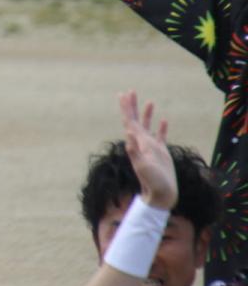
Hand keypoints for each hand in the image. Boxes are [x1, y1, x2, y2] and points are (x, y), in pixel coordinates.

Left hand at [119, 91, 175, 210]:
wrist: (161, 195)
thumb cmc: (152, 182)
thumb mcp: (142, 166)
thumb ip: (135, 152)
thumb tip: (128, 135)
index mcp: (137, 143)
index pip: (129, 121)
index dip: (126, 108)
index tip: (122, 94)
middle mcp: (142, 142)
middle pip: (136, 120)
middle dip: (133, 106)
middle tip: (130, 91)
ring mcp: (152, 147)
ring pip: (148, 126)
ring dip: (147, 114)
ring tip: (149, 101)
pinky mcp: (162, 153)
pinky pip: (161, 136)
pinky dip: (161, 127)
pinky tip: (163, 120)